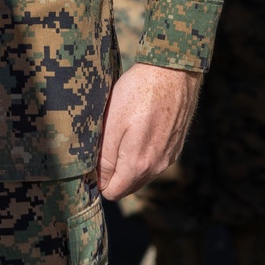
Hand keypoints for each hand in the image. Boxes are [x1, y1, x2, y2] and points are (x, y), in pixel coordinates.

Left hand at [98, 63, 201, 199]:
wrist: (173, 73)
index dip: (98, 180)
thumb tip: (101, 182)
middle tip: (99, 147)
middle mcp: (157, 167)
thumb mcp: (113, 122)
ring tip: (117, 136)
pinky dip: (142, 155)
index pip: (113, 192)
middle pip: (127, 186)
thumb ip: (106, 157)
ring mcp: (168, 158)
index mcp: (138, 164)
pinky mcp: (175, 147)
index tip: (89, 161)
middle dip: (112, 175)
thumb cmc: (138, 92)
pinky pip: (153, 162)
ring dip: (127, 164)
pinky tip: (135, 132)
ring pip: (141, 174)